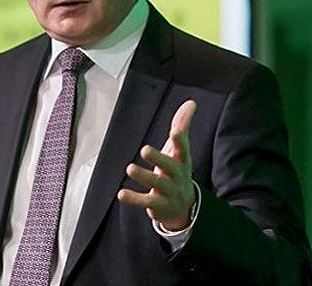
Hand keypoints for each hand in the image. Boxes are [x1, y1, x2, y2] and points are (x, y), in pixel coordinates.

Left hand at [117, 99, 196, 230]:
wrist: (185, 208)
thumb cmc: (178, 172)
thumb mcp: (181, 150)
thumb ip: (182, 125)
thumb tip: (190, 102)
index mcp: (181, 160)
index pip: (182, 148)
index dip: (179, 140)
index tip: (174, 131)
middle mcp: (177, 176)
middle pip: (169, 167)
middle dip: (158, 158)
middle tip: (145, 149)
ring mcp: (168, 192)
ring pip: (156, 184)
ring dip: (144, 176)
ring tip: (130, 168)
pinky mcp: (158, 205)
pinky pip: (145, 202)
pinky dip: (133, 198)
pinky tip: (121, 194)